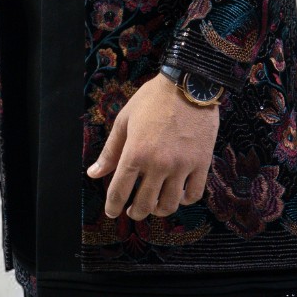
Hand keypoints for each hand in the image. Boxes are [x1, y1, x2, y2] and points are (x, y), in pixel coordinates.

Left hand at [88, 74, 219, 220]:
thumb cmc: (153, 99)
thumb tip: (94, 174)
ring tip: (155, 206)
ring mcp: (182, 165)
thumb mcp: (125, 121)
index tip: (112, 212)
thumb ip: (110, 151)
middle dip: (135, 213)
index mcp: (136, 153)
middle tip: (133, 212)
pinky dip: (184, 200)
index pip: (119, 191)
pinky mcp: (202, 163)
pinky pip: (194, 194)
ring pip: (170, 204)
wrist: (189, 84)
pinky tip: (178, 195)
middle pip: (145, 204)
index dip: (113, 206)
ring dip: (159, 211)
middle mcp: (158, 164)